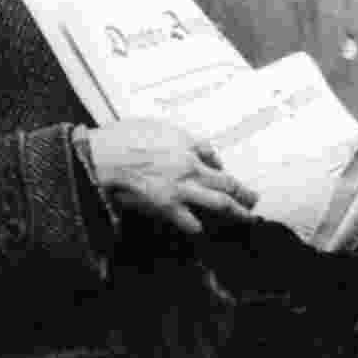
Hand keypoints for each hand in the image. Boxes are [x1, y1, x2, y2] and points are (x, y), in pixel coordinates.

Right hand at [84, 118, 258, 233]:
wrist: (104, 157)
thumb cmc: (122, 137)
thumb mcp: (154, 126)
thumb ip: (174, 136)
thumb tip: (191, 147)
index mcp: (185, 144)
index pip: (212, 155)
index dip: (220, 165)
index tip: (224, 172)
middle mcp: (190, 167)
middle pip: (226, 181)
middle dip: (243, 192)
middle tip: (253, 199)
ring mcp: (181, 188)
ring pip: (219, 203)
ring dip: (236, 212)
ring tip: (245, 218)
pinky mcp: (167, 206)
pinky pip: (191, 222)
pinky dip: (198, 227)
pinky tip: (202, 231)